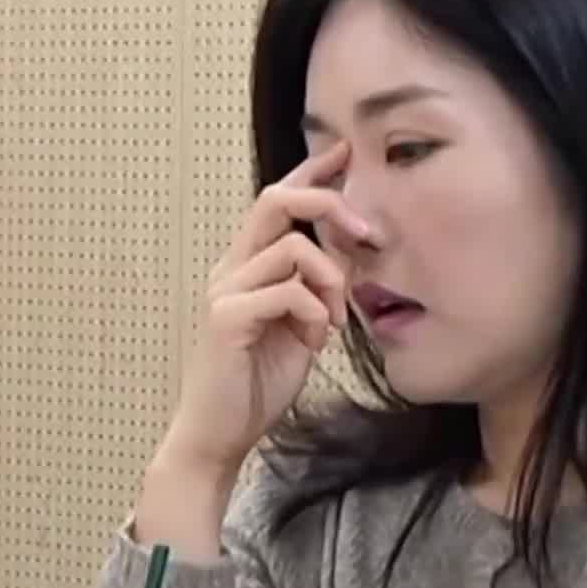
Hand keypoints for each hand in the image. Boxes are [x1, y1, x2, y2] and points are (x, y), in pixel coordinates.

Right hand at [157, 140, 368, 475]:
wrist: (220, 433)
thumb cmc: (259, 382)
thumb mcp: (302, 325)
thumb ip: (317, 288)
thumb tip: (351, 257)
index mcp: (247, 265)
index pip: (277, 201)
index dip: (310, 173)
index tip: (346, 153)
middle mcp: (231, 268)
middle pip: (275, 201)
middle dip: (328, 204)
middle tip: (366, 232)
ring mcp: (224, 290)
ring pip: (293, 249)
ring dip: (331, 281)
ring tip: (335, 320)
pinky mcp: (226, 317)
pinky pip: (287, 291)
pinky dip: (315, 312)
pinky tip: (316, 341)